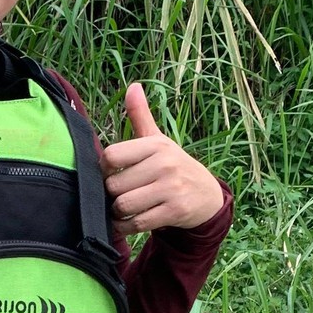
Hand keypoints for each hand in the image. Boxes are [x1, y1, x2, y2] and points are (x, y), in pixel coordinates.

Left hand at [101, 84, 224, 236]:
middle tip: (121, 194)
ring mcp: (171, 188)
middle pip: (114, 185)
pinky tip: (129, 222)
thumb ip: (141, 116)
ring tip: (125, 208)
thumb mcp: (159, 141)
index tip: (112, 173)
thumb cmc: (174, 166)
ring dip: (118, 212)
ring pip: (124, 205)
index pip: (111, 155)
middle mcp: (164, 164)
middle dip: (112, 194)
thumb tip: (132, 86)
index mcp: (156, 145)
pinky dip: (126, 226)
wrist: (207, 196)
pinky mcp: (175, 211)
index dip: (104, 168)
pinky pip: (137, 223)